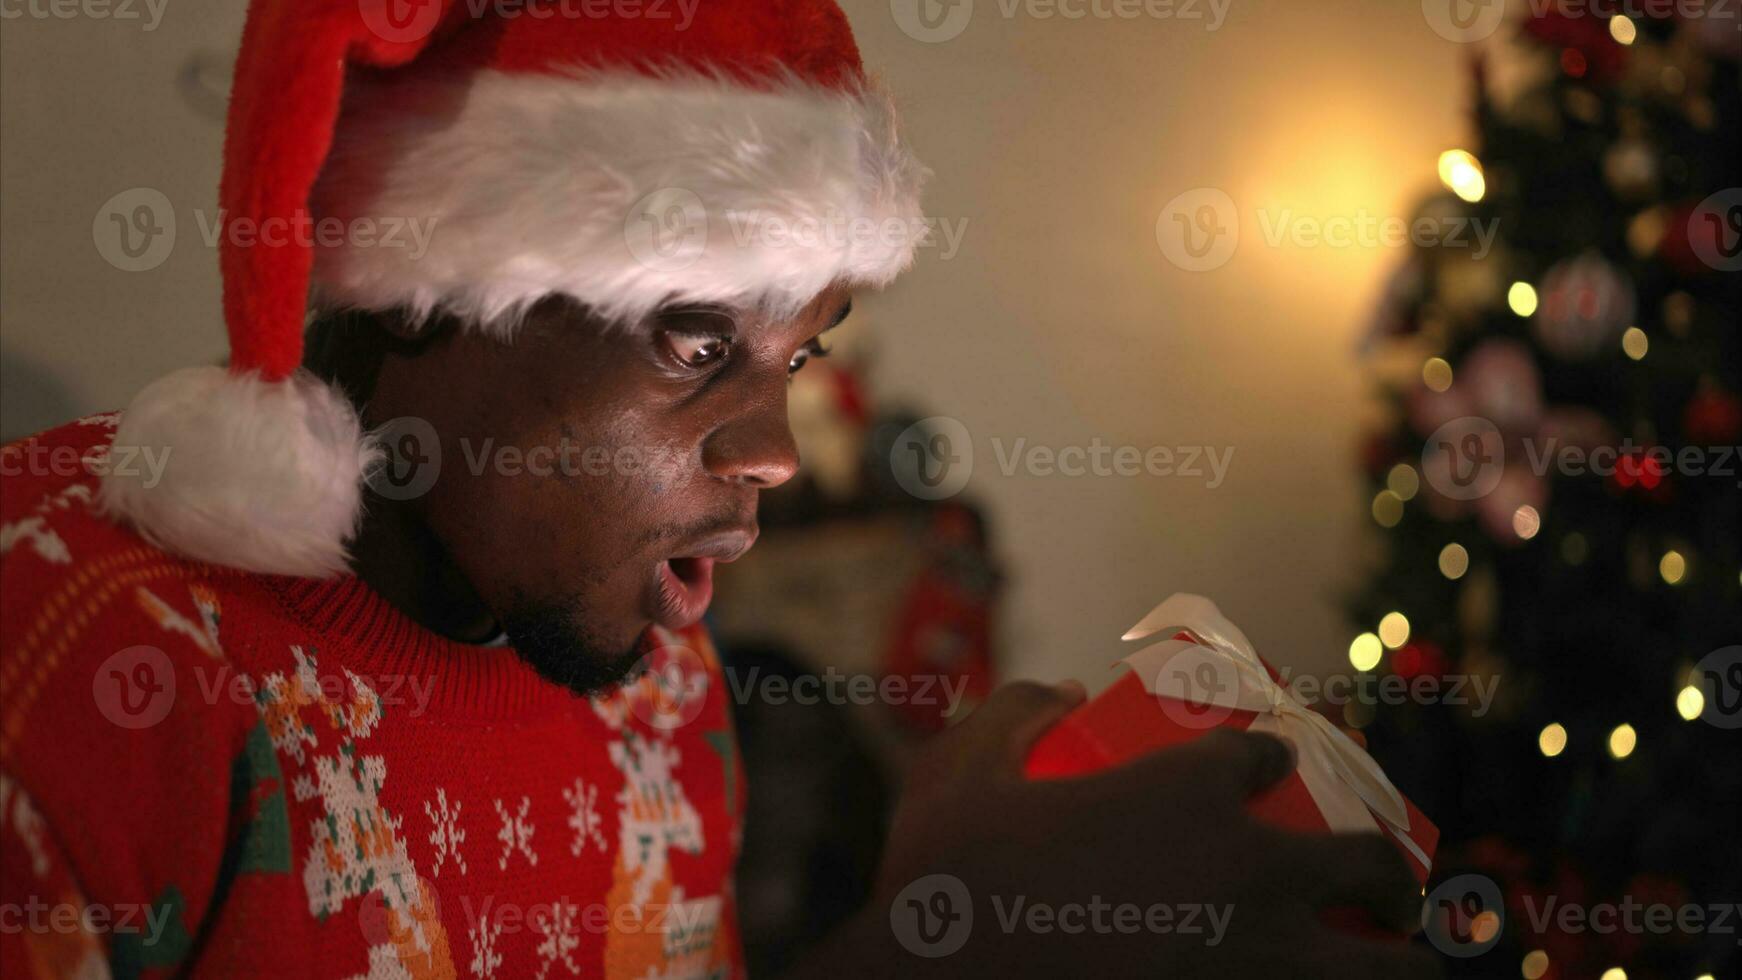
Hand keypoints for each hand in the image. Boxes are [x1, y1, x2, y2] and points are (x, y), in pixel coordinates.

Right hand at [861, 682, 1439, 979]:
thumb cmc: (942, 880)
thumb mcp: (955, 770)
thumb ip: (1008, 711)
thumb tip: (1061, 691)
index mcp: (1187, 793)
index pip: (1262, 760)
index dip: (1273, 759)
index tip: (1268, 769)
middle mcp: (1248, 875)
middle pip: (1370, 864)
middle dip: (1391, 873)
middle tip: (1386, 888)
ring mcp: (1256, 966)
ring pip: (1390, 970)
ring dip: (1406, 964)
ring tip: (1405, 965)